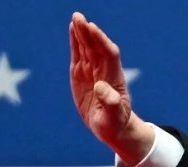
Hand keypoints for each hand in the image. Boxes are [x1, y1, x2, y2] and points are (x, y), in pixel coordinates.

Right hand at [69, 12, 152, 165]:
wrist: (112, 127)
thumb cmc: (115, 123)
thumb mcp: (114, 117)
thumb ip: (110, 102)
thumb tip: (101, 86)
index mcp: (114, 80)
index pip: (109, 55)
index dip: (101, 41)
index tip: (93, 29)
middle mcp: (103, 72)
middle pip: (96, 47)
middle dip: (88, 32)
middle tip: (79, 17)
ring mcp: (92, 72)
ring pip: (87, 48)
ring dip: (81, 33)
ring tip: (76, 18)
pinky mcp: (82, 74)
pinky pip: (79, 54)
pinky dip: (75, 42)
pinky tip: (73, 29)